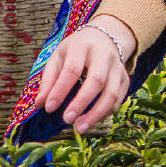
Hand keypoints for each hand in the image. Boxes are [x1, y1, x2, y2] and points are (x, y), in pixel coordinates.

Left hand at [34, 17, 132, 132]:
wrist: (103, 38)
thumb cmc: (76, 51)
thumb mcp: (58, 57)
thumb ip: (49, 80)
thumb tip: (40, 104)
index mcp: (82, 46)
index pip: (72, 70)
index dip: (60, 90)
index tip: (49, 108)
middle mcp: (104, 55)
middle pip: (96, 81)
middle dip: (81, 103)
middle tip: (67, 120)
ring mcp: (118, 67)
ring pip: (112, 94)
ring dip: (96, 114)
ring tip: (79, 128)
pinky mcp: (125, 79)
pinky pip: (118, 100)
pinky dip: (105, 113)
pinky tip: (91, 120)